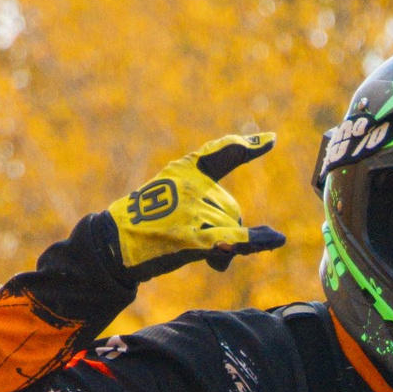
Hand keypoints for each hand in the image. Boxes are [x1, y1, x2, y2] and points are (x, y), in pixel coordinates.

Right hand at [108, 132, 285, 277]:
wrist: (115, 243)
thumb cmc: (143, 223)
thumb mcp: (170, 201)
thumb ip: (204, 211)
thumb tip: (233, 244)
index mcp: (186, 169)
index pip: (221, 153)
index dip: (247, 147)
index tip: (272, 140)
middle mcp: (193, 185)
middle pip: (231, 210)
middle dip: (221, 230)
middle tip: (185, 237)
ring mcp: (194, 211)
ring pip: (232, 229)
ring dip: (220, 249)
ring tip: (188, 251)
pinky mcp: (194, 237)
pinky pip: (235, 240)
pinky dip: (257, 241)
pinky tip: (277, 238)